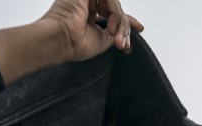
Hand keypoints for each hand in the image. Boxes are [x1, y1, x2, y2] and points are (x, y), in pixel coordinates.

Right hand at [0, 0, 143, 84]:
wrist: (61, 41)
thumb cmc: (75, 44)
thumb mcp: (102, 39)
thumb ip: (114, 31)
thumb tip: (126, 29)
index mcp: (87, 14)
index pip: (111, 12)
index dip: (127, 20)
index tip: (140, 28)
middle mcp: (86, 4)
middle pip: (115, 10)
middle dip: (124, 27)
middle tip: (123, 45)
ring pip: (115, 5)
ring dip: (120, 24)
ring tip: (116, 39)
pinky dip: (116, 14)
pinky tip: (111, 27)